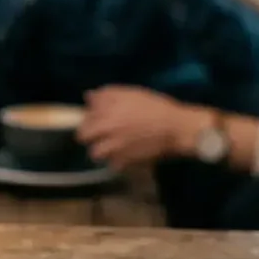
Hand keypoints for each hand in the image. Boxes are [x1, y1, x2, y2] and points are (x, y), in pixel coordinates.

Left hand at [78, 85, 213, 169]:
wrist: (176, 127)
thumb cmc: (156, 106)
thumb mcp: (132, 93)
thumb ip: (107, 94)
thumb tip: (88, 97)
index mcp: (106, 111)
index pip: (85, 116)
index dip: (91, 118)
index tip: (99, 119)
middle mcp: (106, 129)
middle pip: (83, 135)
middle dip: (90, 135)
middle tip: (102, 135)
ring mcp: (113, 147)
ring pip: (95, 153)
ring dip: (101, 151)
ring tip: (112, 148)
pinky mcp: (124, 161)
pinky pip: (112, 165)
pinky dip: (117, 163)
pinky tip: (125, 156)